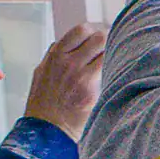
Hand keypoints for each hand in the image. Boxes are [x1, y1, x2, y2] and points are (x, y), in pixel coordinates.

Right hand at [22, 22, 106, 141]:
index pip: (82, 30)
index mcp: (56, 55)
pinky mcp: (92, 90)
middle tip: (111, 50)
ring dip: (114, 57)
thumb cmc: (44, 102)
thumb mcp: (42, 72)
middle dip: (108, 42)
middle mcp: (69, 62)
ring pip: (108, 54)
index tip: (98, 37)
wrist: (47, 128)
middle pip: (99, 39)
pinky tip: (116, 76)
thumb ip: (55, 55)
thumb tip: (68, 43)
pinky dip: (115, 71)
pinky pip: (110, 73)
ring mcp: (81, 76)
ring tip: (114, 64)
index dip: (93, 32)